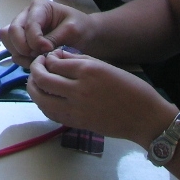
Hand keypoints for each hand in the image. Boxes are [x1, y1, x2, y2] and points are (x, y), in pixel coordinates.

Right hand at [0, 0, 86, 65]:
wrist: (87, 37)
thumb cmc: (81, 28)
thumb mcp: (72, 30)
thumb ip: (54, 38)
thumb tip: (38, 49)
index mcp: (39, 7)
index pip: (27, 25)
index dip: (35, 40)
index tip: (49, 50)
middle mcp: (26, 16)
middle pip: (11, 31)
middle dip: (23, 47)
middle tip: (39, 56)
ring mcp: (22, 29)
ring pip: (8, 41)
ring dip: (20, 54)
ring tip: (39, 60)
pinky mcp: (22, 42)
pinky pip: (13, 51)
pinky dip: (22, 59)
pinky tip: (37, 62)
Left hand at [27, 49, 174, 143]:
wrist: (145, 117)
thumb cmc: (130, 88)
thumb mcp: (105, 65)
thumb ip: (78, 60)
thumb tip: (56, 56)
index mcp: (88, 71)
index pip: (53, 63)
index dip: (46, 59)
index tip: (47, 58)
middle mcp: (78, 89)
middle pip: (42, 80)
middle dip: (33, 71)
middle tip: (37, 67)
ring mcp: (76, 109)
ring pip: (41, 99)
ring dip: (33, 88)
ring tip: (36, 82)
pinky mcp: (77, 123)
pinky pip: (50, 113)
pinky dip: (43, 104)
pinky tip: (46, 97)